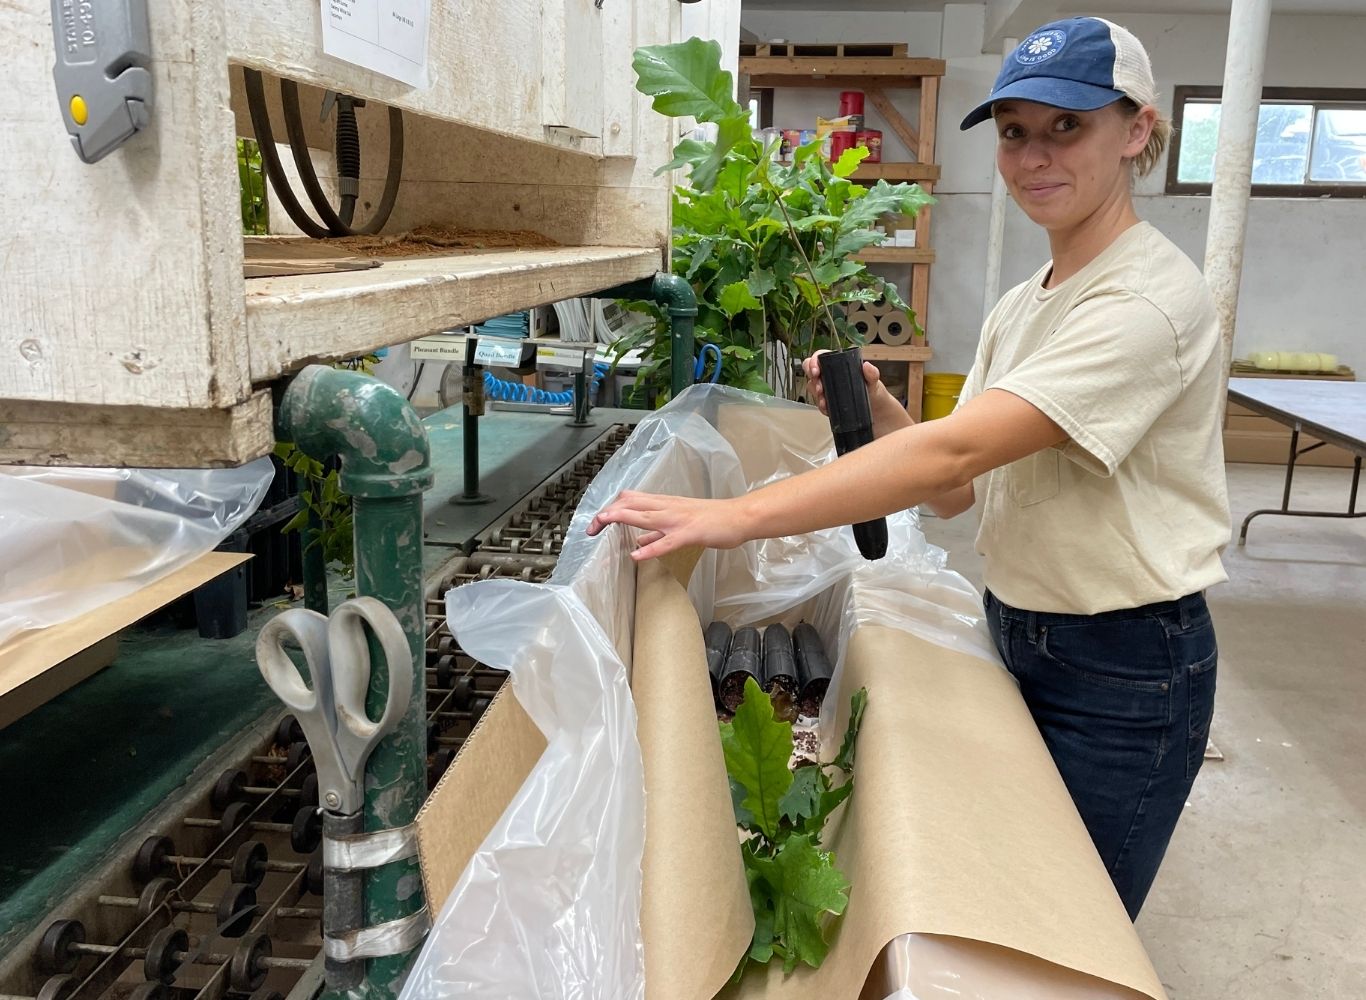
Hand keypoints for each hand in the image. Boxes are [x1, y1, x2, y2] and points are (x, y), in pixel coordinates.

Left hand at [586, 490, 751, 560]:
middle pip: (630, 504)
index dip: (611, 509)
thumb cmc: (713, 520)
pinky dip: (650, 548)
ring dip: (620, 519)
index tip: (597, 524)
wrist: (739, 517)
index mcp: (664, 504)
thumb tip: (639, 540)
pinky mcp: (690, 533)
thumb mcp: (680, 522)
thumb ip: (658, 531)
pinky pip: (666, 541)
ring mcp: (678, 519)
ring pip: (644, 516)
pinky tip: (636, 556)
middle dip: (607, 514)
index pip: (630, 500)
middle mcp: (667, 507)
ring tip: (601, 526)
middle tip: (590, 529)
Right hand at [802, 351, 884, 416]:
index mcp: (839, 365)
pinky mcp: (829, 402)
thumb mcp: (874, 382)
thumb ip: (872, 374)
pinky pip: (819, 403)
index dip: (814, 362)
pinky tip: (826, 408)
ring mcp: (829, 389)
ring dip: (816, 394)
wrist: (877, 413)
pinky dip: (821, 406)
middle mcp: (831, 375)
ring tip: (824, 400)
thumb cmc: (875, 393)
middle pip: (812, 371)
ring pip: (813, 388)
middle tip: (820, 388)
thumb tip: (867, 366)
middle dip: (813, 379)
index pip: (821, 357)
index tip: (816, 370)